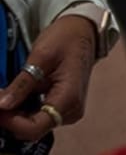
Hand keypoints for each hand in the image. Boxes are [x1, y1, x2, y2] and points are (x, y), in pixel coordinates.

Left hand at [0, 14, 97, 139]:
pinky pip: (38, 117)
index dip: (9, 121)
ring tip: (4, 94)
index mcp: (68, 99)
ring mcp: (68, 110)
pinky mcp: (62, 107)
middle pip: (32, 129)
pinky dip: (22, 110)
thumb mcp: (41, 56)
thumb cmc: (66, 39)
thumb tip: (1, 105)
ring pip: (32, 125)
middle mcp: (71, 110)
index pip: (34, 128)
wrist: (83, 31)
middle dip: (9, 117)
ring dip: (14, 114)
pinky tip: (15, 96)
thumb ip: (22, 83)